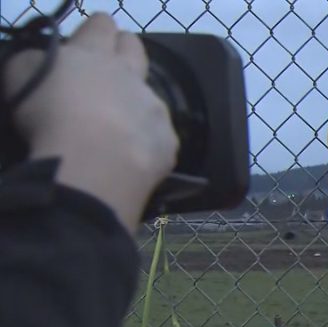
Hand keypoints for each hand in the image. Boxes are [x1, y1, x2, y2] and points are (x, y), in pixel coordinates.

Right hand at [3, 13, 178, 231]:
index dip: (96, 31)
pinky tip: (130, 156)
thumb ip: (37, 61)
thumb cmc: (49, 116)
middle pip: (135, 48)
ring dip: (134, 105)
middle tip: (106, 72)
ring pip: (150, 97)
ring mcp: (155, 107)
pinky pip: (160, 136)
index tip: (86, 43)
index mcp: (94, 53)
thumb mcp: (22, 77)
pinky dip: (146, 143)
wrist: (92, 163)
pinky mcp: (168, 140)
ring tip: (115, 129)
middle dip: (124, 51)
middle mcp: (130, 75)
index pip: (101, 25)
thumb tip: (46, 60)